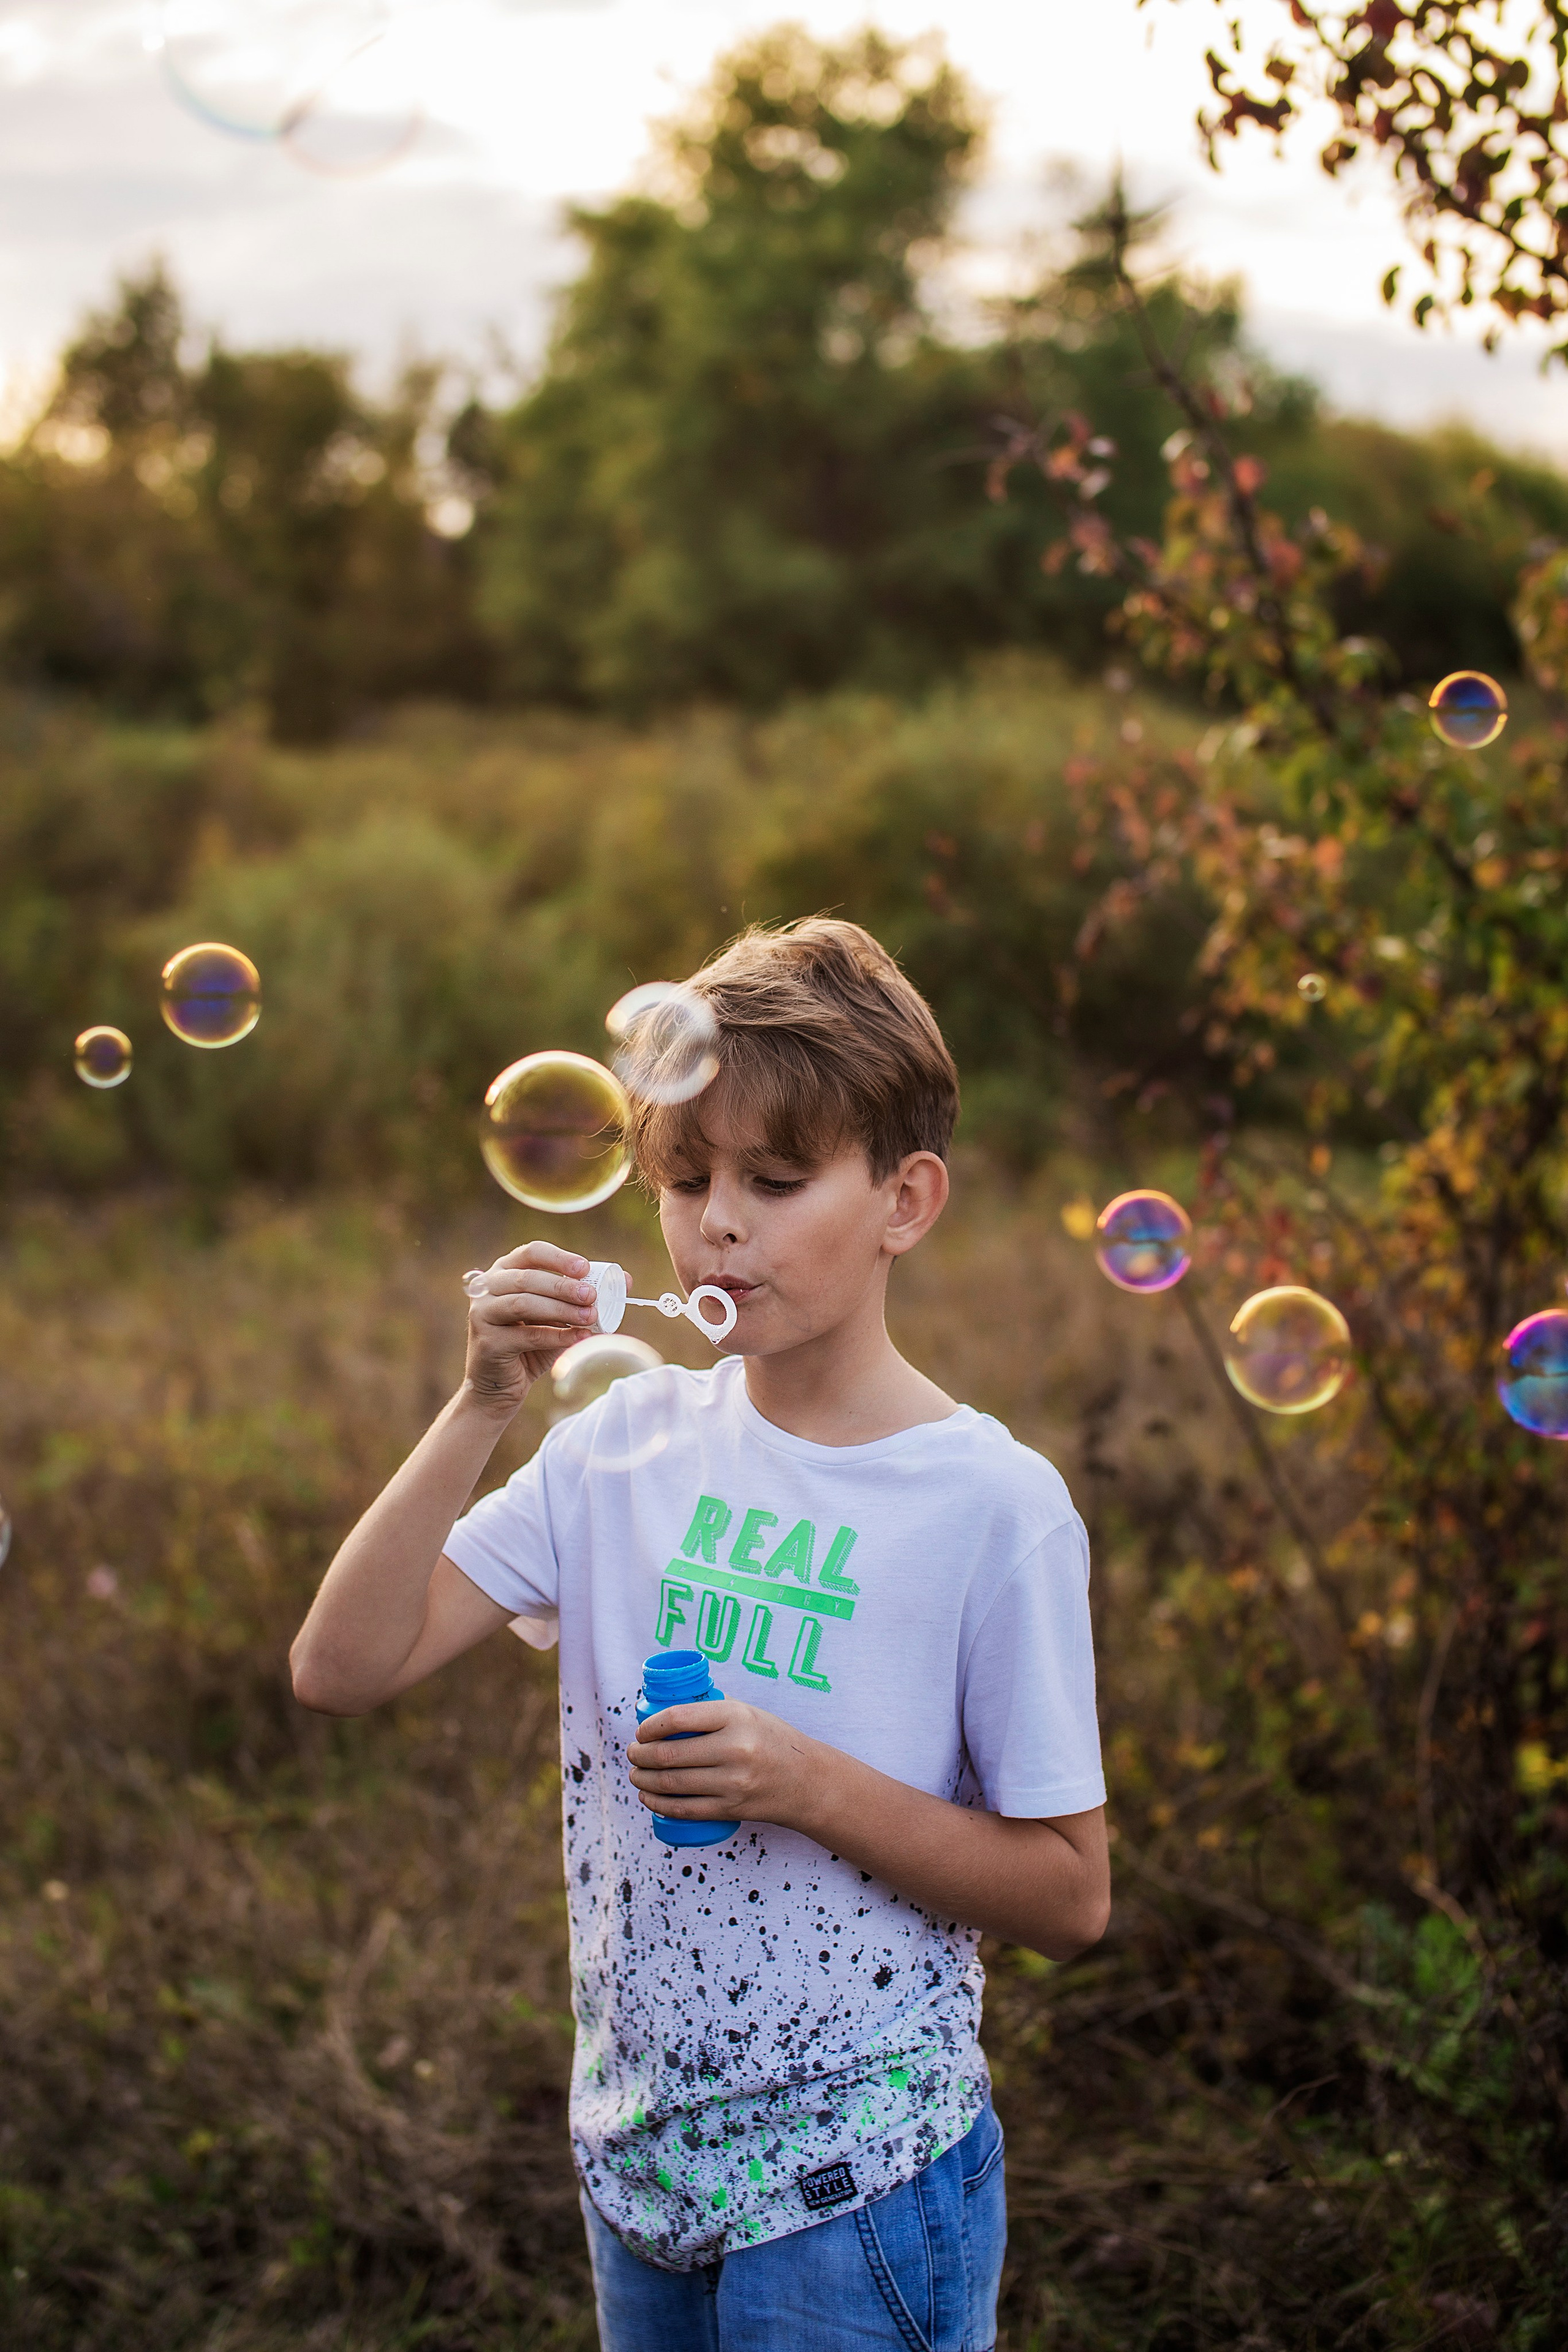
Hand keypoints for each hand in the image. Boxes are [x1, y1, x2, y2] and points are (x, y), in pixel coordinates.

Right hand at [461, 1242, 598, 1419]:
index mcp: (504, 1272)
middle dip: (564, 1286)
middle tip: (592, 1296)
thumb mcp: (558, 1318)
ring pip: (524, 1304)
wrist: (500, 1387)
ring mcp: (482, 1314)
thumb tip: (625, 1281)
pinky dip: (558, 1335)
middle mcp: (488, 1289)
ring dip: (562, 1309)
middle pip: (527, 1279)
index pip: (531, 1253)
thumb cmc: (531, 1346)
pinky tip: (581, 1337)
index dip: (559, 1258)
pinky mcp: (487, 1342)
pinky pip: (528, 1335)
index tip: (585, 1268)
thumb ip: (583, 1299)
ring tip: (591, 1316)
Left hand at [626, 1700, 818, 1827]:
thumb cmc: (771, 1740)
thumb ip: (712, 1710)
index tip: (641, 1732)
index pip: (678, 1718)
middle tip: (632, 1753)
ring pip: (671, 1783)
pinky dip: (659, 1804)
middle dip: (639, 1755)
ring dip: (643, 1780)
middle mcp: (734, 1749)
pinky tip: (648, 1796)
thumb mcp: (748, 1713)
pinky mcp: (731, 1809)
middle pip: (668, 1755)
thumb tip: (669, 1705)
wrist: (806, 1781)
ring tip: (636, 1774)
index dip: (649, 1727)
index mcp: (735, 1717)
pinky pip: (685, 1809)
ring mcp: (733, 1783)